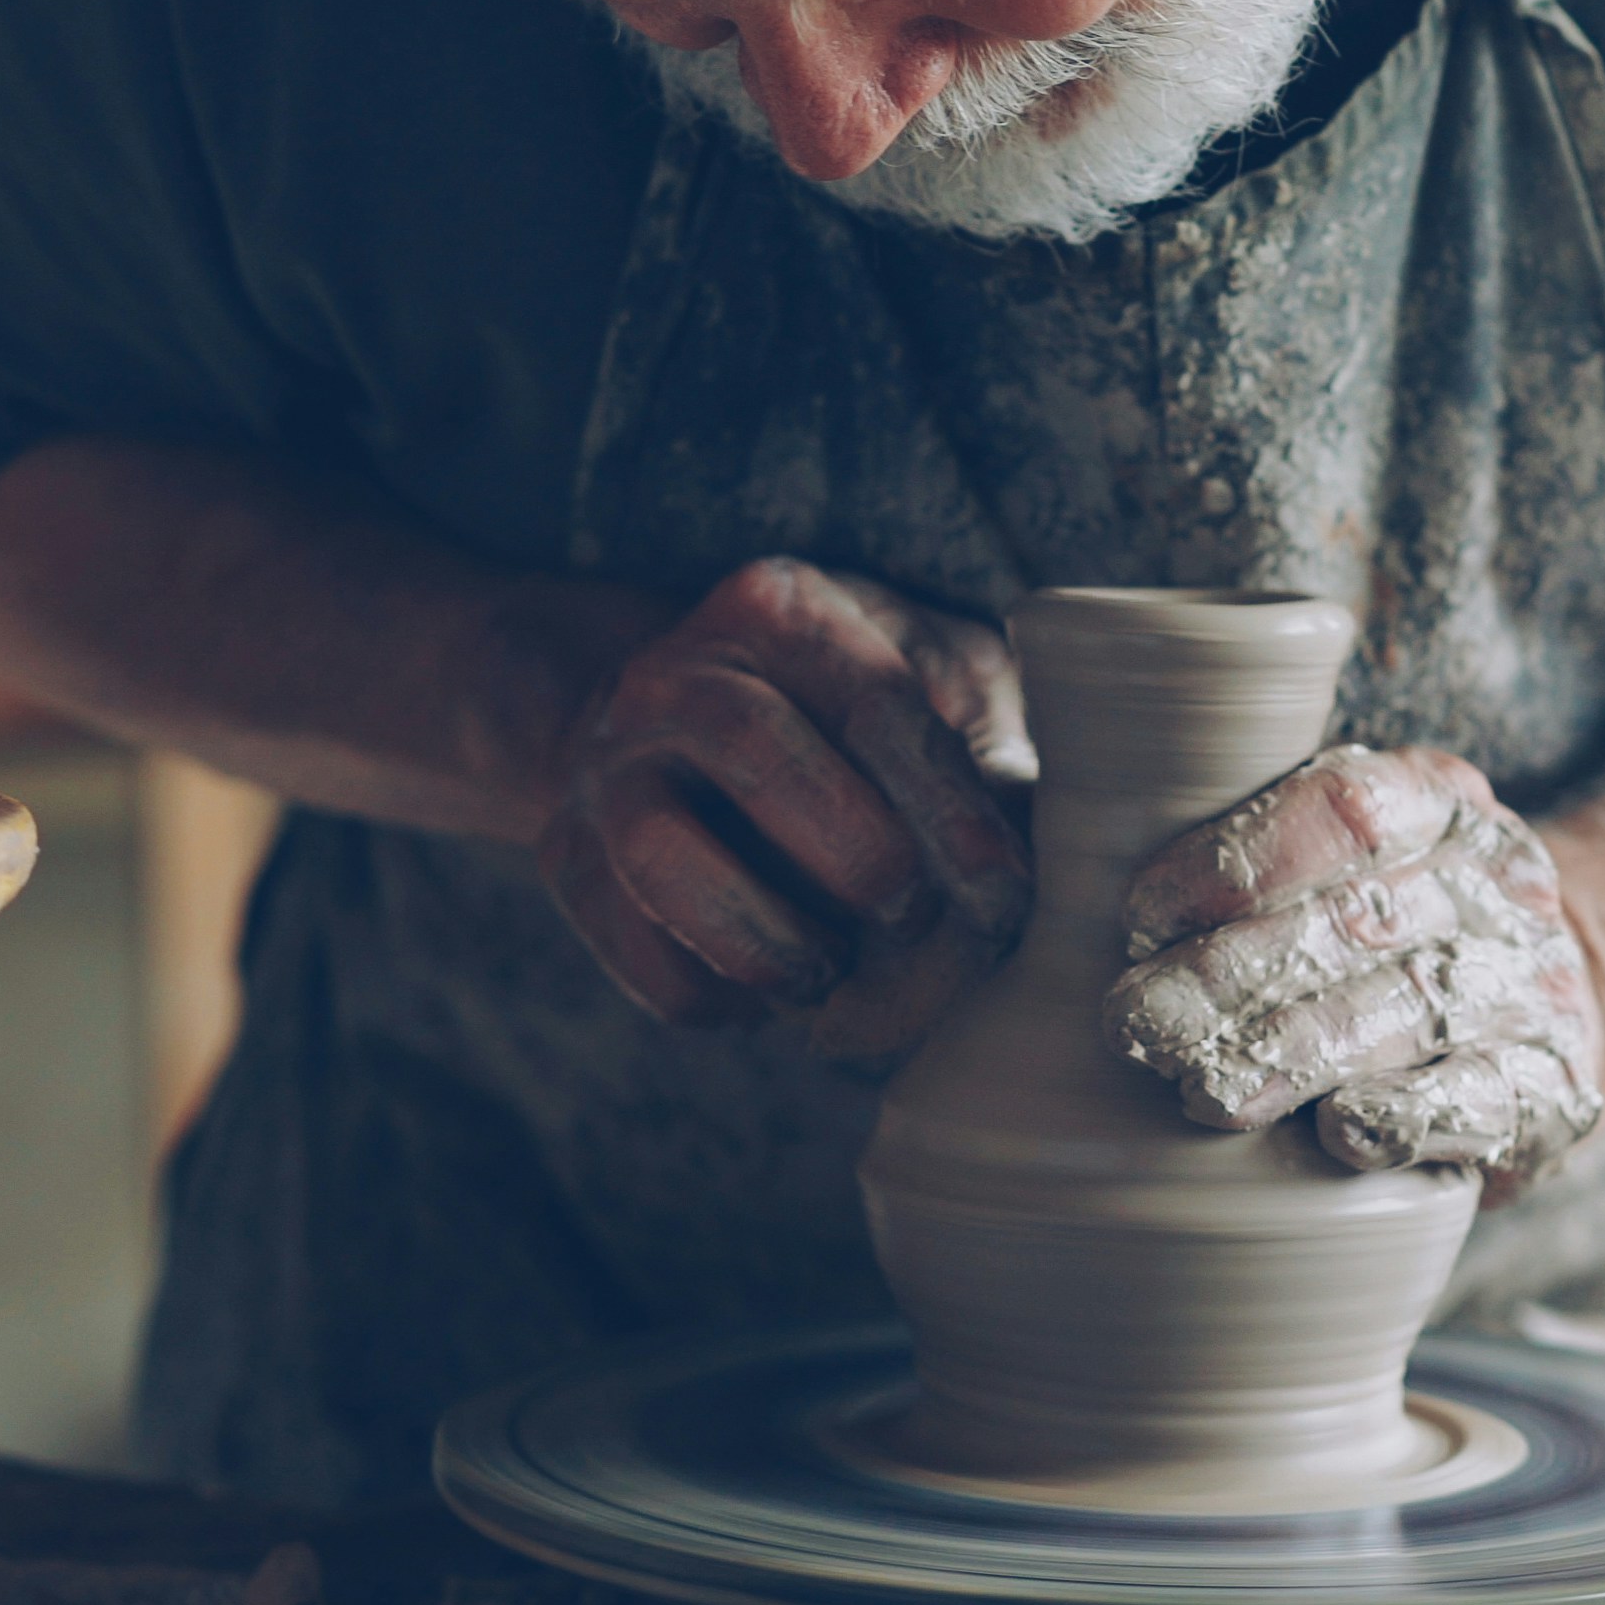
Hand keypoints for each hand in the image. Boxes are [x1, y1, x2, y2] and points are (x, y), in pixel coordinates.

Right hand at [539, 558, 1032, 1047]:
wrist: (667, 722)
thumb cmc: (840, 703)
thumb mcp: (923, 667)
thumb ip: (983, 722)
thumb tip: (1035, 821)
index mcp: (777, 609)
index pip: (873, 702)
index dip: (947, 809)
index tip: (1000, 890)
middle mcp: (673, 675)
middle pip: (757, 754)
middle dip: (857, 857)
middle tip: (910, 915)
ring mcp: (605, 771)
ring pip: (669, 862)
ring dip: (775, 940)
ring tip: (832, 966)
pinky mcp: (569, 864)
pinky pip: (644, 958)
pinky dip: (723, 995)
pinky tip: (775, 983)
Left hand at [1106, 746, 1604, 1202]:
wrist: (1561, 998)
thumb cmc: (1392, 923)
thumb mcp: (1345, 854)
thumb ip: (1246, 849)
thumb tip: (1061, 859)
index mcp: (1439, 799)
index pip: (1344, 807)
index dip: (1236, 856)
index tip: (1137, 914)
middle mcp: (1498, 884)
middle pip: (1357, 920)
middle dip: (1232, 974)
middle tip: (1132, 1024)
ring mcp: (1534, 986)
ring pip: (1412, 1009)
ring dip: (1299, 1051)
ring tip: (1205, 1093)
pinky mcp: (1557, 1088)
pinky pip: (1488, 1099)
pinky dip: (1414, 1114)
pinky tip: (1342, 1132)